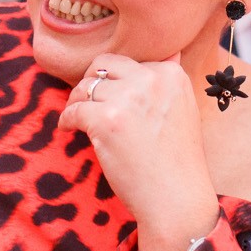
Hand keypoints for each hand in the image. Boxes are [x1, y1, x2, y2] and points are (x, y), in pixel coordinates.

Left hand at [58, 53, 219, 250]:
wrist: (177, 198)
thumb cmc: (179, 161)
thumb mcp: (185, 110)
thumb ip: (170, 82)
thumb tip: (171, 52)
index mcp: (171, 74)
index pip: (130, 63)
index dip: (115, 81)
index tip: (111, 100)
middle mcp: (151, 80)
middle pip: (104, 65)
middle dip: (91, 81)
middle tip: (86, 101)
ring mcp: (127, 99)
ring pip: (85, 87)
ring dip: (76, 102)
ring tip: (77, 118)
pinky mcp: (106, 120)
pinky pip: (73, 110)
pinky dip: (66, 120)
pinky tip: (68, 130)